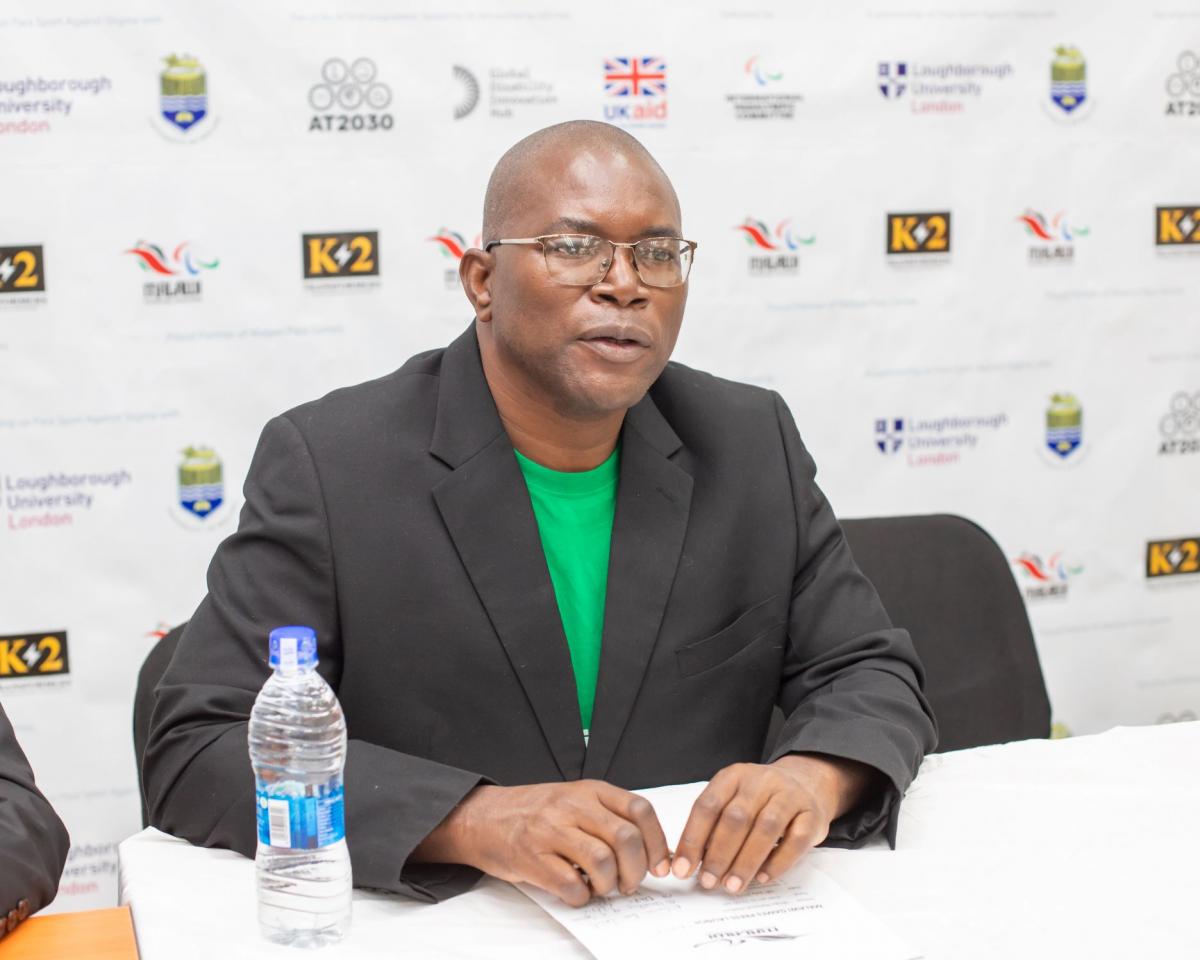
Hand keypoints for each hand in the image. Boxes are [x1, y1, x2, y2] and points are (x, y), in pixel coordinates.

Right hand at [414, 780, 670, 906]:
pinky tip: (577, 892)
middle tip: (630, 883)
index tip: (659, 865)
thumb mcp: (575, 800)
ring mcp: (550, 830)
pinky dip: (581, 897)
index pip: (639, 809)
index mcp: (588, 790)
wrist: (482, 816)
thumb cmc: (535, 812)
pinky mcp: (532, 858)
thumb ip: (609, 818)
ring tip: (602, 888)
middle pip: (625, 838)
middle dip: (637, 870)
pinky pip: (570, 884)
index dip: (657, 842)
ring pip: (602, 861)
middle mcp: (571, 806)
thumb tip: (654, 853)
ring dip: (610, 884)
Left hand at [671, 754, 877, 893]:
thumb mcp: (733, 800)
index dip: (693, 838)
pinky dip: (778, 862)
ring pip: (766, 828)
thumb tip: (689, 863)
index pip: (708, 806)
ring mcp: (789, 795)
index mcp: (733, 776)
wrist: (805, 783)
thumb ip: (713, 826)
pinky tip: (763, 878)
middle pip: (736, 818)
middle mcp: (761, 781)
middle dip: (718, 854)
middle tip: (708, 881)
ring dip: (746, 861)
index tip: (682, 869)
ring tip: (732, 886)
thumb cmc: (759, 800)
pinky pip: (795, 840)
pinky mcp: (812, 814)